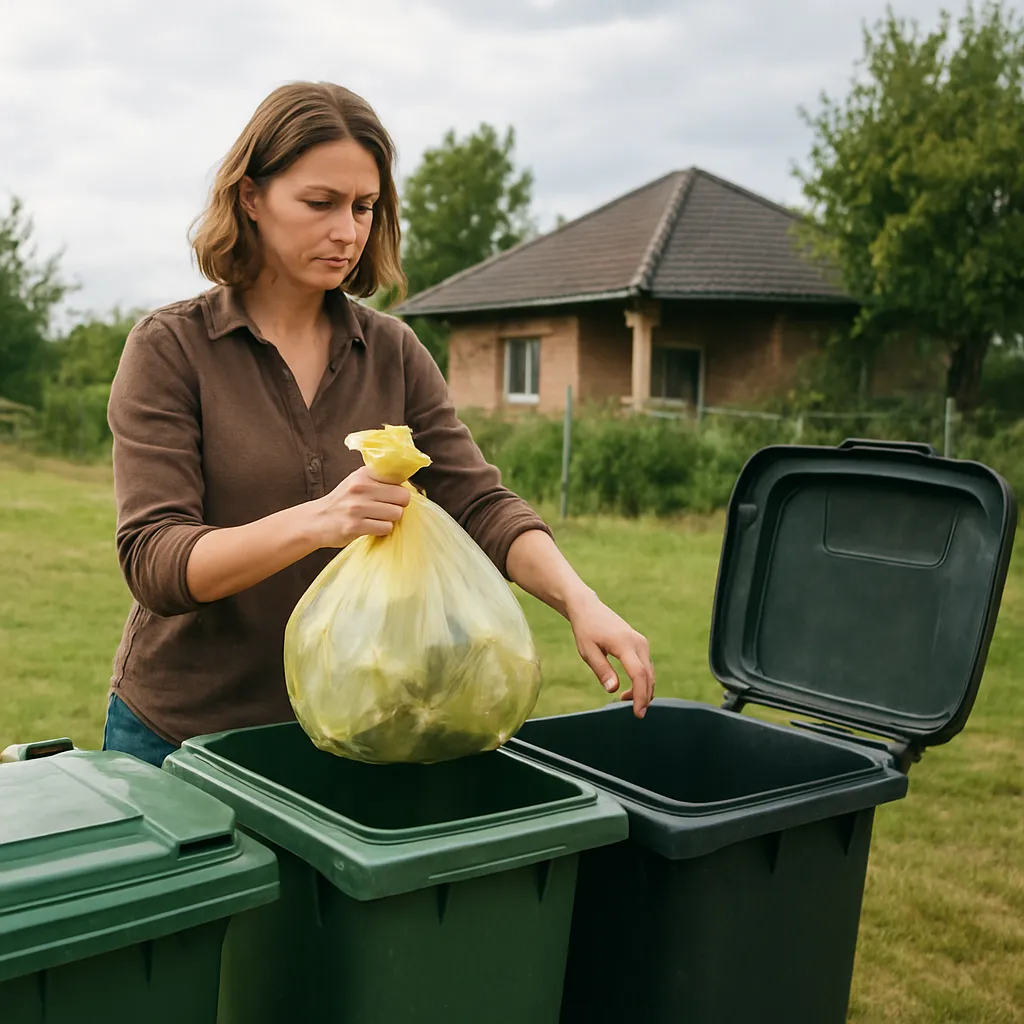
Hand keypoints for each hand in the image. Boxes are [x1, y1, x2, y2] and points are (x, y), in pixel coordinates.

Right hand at [309, 466, 410, 548]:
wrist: (315, 521)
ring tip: (377, 519)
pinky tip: (371, 527)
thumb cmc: (341, 502)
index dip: (399, 490)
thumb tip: (407, 486)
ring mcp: (357, 507)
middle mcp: (360, 488)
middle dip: (399, 506)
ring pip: (396, 514)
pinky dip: (382, 530)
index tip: (392, 496)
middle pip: (402, 497)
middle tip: (387, 510)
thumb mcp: (356, 482)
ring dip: (390, 519)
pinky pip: (385, 528)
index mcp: (363, 474)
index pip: (398, 479)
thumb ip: (378, 480)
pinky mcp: (355, 526)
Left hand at [566, 590, 654, 717]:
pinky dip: (642, 681)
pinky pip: (646, 666)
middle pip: (648, 676)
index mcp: (624, 644)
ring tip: (624, 700)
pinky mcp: (641, 644)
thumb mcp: (587, 651)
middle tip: (635, 714)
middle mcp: (638, 642)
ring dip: (643, 690)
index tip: (637, 713)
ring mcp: (641, 642)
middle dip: (644, 697)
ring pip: (650, 672)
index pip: (639, 674)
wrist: (588, 609)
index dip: (640, 696)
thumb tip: (613, 690)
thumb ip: (602, 670)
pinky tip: (629, 690)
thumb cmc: (586, 630)